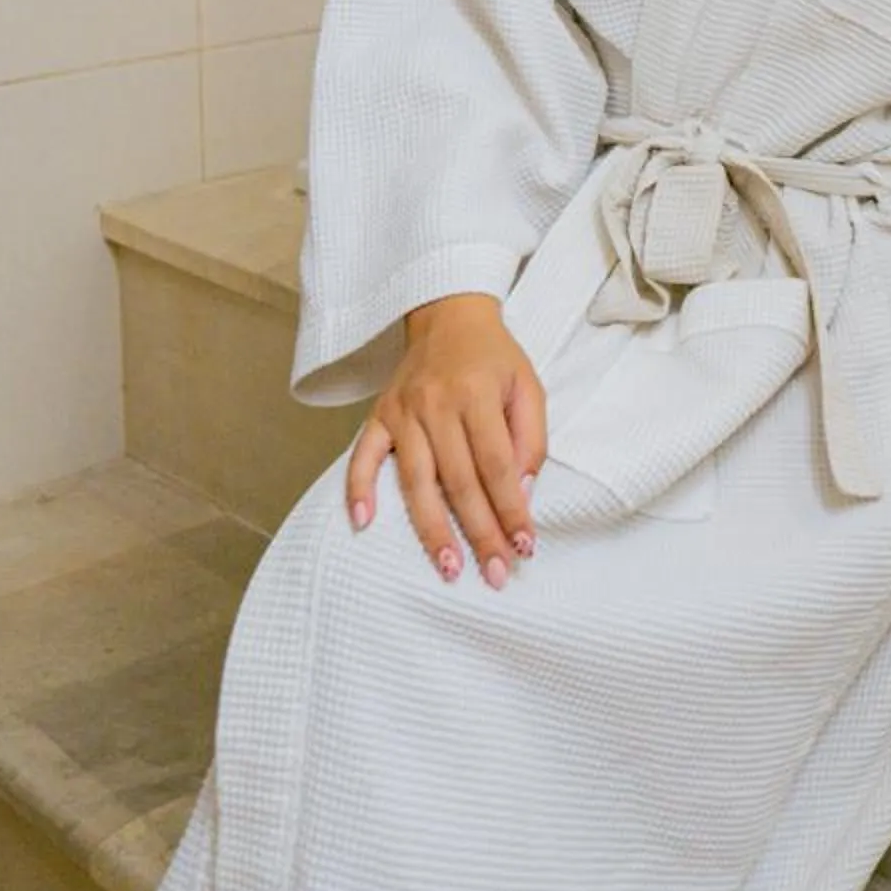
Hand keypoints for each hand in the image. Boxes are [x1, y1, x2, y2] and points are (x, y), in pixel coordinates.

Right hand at [345, 293, 546, 588]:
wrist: (448, 315)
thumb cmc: (494, 359)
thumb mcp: (528, 386)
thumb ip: (531, 439)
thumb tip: (522, 492)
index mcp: (477, 395)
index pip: (496, 465)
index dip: (511, 509)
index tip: (525, 546)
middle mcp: (436, 405)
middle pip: (458, 481)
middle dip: (479, 532)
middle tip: (495, 574)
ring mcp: (402, 412)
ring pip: (415, 480)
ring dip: (431, 529)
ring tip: (448, 568)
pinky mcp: (379, 416)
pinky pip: (362, 456)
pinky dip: (358, 490)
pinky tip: (363, 525)